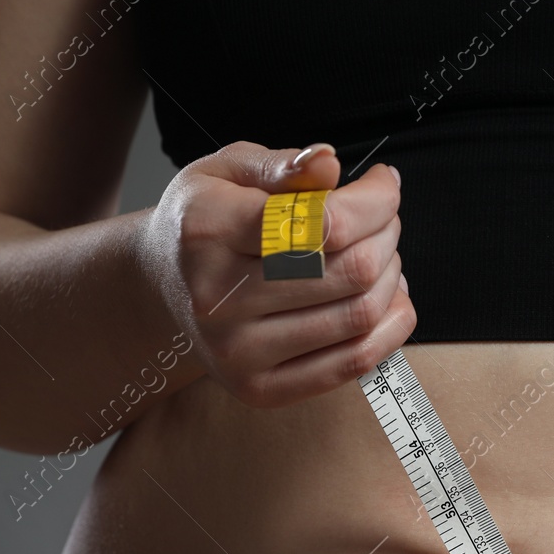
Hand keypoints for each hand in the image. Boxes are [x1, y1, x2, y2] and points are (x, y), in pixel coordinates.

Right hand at [136, 140, 412, 407]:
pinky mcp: (258, 389)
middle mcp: (216, 298)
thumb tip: (329, 163)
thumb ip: (283, 166)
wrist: (162, 285)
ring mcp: (236, 353)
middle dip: (386, 235)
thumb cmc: (205, 220)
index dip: (375, 201)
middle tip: (382, 220)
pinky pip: (355, 363)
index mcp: (207, 230)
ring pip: (361, 315)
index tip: (383, 184)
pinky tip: (387, 297)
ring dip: (390, 277)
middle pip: (352, 269)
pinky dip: (390, 326)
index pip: (324, 223)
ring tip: (380, 254)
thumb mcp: (228, 171)